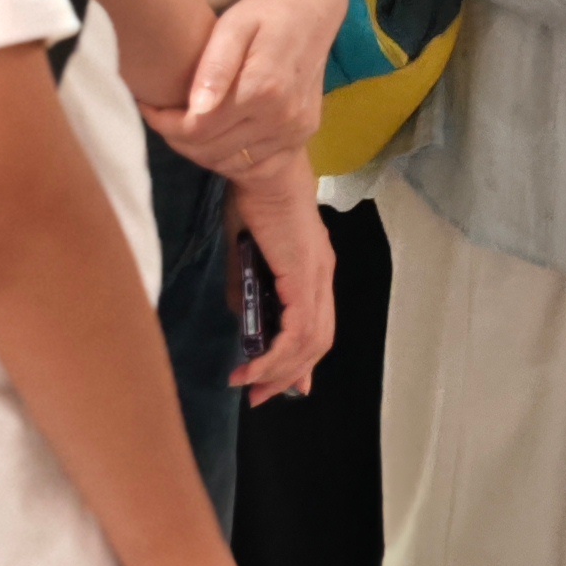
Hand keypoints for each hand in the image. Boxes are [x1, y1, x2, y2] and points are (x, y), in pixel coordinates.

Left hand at [143, 0, 325, 173]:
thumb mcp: (233, 26)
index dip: (165, 124)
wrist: (310, 15)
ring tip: (187, 126)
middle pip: (211, 151)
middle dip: (178, 139)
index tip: (150, 107)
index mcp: (262, 89)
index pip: (197, 129)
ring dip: (201, 152)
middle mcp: (283, 117)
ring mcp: (295, 131)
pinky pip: (257, 169)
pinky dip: (231, 162)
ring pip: (231, 164)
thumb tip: (197, 109)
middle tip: (164, 118)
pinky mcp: (302, 138)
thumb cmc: (263, 15)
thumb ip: (214, 67)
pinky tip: (218, 140)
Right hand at [223, 158, 334, 404]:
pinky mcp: (305, 277)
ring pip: (310, 342)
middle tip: (259, 397)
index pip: (316, 325)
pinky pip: (298, 331)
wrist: (261, 168)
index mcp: (312, 269)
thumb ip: (247, 287)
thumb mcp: (245, 253)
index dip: (301, 359)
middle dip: (288, 374)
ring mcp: (317, 276)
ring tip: (249, 386)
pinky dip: (277, 355)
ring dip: (279, 370)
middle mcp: (322, 276)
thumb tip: (244, 320)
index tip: (280, 385)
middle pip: (317, 341)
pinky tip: (255, 368)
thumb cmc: (251, 200)